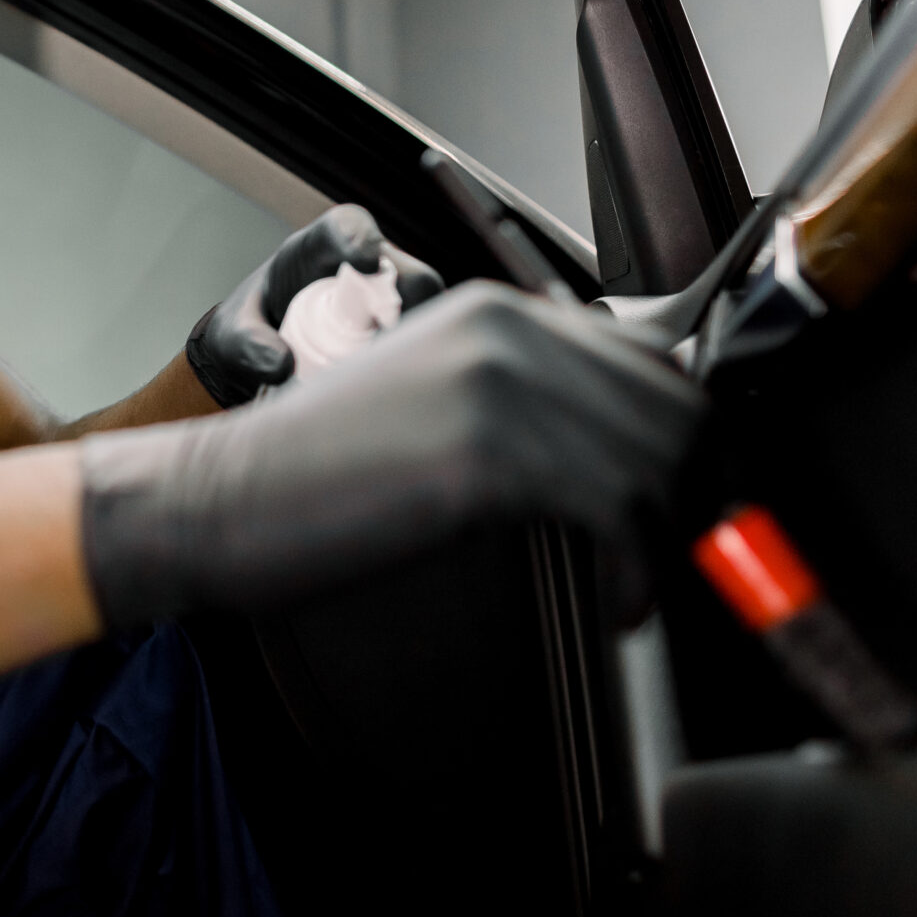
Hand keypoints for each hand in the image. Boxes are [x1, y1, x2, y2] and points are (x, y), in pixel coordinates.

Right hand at [83, 282, 702, 628]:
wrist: (217, 501)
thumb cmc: (316, 478)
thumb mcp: (430, 410)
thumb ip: (522, 407)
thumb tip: (632, 456)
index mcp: (497, 311)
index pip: (650, 356)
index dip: (685, 437)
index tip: (686, 506)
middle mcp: (508, 328)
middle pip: (673, 401)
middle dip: (699, 490)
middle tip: (683, 560)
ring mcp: (499, 381)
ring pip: (660, 456)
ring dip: (672, 539)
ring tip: (638, 589)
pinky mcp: (488, 449)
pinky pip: (620, 510)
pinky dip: (637, 571)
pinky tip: (617, 605)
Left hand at [184, 204, 443, 406]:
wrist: (264, 354)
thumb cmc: (251, 331)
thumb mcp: (233, 335)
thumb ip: (246, 344)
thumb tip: (281, 365)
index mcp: (322, 247)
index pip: (349, 227)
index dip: (361, 240)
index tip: (363, 262)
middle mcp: (367, 270)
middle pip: (411, 275)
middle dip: (408, 303)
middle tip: (382, 340)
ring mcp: (391, 306)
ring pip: (431, 316)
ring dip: (418, 342)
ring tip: (384, 372)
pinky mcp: (402, 338)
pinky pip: (428, 345)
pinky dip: (418, 365)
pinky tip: (392, 388)